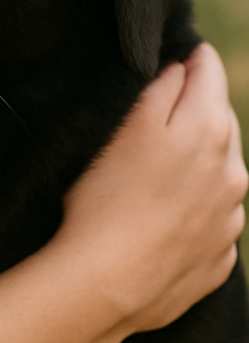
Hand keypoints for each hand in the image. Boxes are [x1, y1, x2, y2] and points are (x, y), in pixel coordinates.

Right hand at [0, 46, 244, 342]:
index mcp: (211, 128)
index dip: (186, 58)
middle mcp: (233, 171)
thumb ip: (162, 84)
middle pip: (219, 119)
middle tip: (153, 118)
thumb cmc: (107, 196)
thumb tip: (183, 65)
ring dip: (197, 163)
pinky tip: (161, 217)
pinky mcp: (219, 258)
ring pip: (220, 172)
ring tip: (153, 175)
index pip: (209, 68)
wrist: (108, 285)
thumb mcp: (128, 123)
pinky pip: (213, 220)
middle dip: (194, 111)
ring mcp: (230, 219)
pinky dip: (195, 210)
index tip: (166, 60)